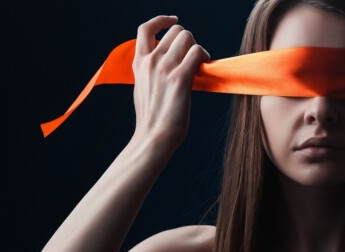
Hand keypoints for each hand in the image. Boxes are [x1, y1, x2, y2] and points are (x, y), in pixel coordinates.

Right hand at [130, 15, 210, 151]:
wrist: (153, 137)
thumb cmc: (152, 119)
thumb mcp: (142, 88)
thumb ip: (149, 72)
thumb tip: (163, 65)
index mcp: (139, 63)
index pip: (146, 29)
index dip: (162, 20)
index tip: (174, 21)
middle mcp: (150, 61)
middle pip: (175, 31)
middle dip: (188, 40)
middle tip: (193, 56)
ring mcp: (164, 68)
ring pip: (187, 37)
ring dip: (197, 47)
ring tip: (200, 62)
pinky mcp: (180, 78)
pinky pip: (197, 52)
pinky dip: (204, 55)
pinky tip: (205, 66)